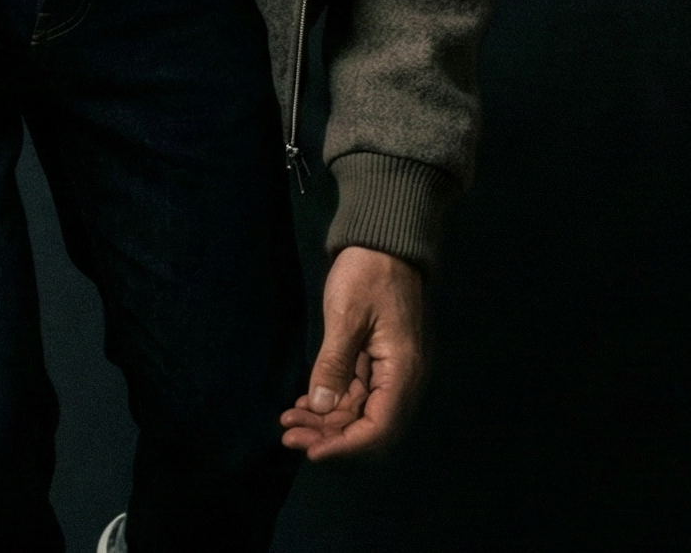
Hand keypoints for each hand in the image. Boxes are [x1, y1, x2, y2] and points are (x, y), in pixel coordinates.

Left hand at [280, 245, 430, 459]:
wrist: (382, 240)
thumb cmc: (368, 272)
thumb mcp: (346, 316)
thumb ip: (334, 364)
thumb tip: (321, 408)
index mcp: (403, 371)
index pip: (378, 428)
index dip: (345, 447)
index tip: (311, 451)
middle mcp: (402, 378)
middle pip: (367, 426)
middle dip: (328, 436)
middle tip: (288, 435)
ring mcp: (390, 370)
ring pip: (358, 412)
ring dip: (325, 421)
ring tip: (288, 421)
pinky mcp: (377, 361)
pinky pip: (356, 393)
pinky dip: (330, 402)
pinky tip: (304, 403)